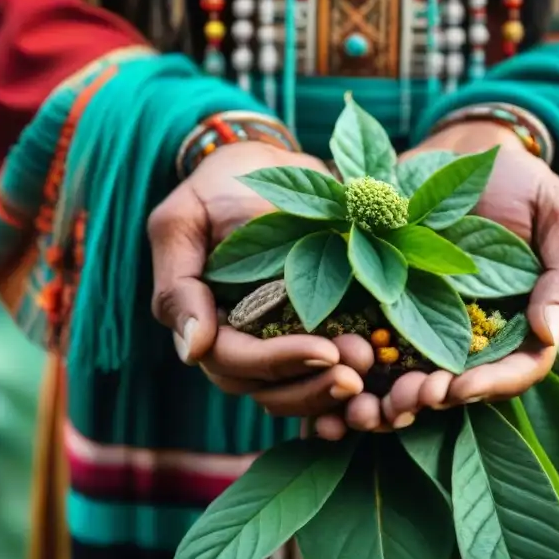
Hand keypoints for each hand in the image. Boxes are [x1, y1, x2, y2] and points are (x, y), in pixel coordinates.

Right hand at [148, 141, 377, 420]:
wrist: (267, 166)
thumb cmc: (219, 189)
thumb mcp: (183, 223)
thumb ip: (179, 286)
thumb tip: (192, 351)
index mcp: (204, 324)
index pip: (234, 361)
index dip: (277, 363)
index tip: (327, 351)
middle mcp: (237, 344)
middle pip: (267, 390)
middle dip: (313, 385)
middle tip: (360, 369)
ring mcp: (273, 344)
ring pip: (295, 392)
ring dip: (331, 389)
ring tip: (371, 367)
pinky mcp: (311, 335)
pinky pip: (323, 375)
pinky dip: (346, 379)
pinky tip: (380, 373)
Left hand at [378, 120, 558, 417]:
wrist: (459, 150)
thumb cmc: (519, 181)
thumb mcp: (558, 216)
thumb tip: (550, 333)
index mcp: (521, 324)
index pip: (516, 369)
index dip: (491, 386)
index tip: (460, 390)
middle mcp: (474, 334)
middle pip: (457, 385)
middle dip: (429, 399)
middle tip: (403, 403)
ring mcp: (427, 323)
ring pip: (409, 375)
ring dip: (387, 397)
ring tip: (362, 406)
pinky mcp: (383, 305)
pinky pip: (368, 345)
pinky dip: (353, 367)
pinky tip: (335, 376)